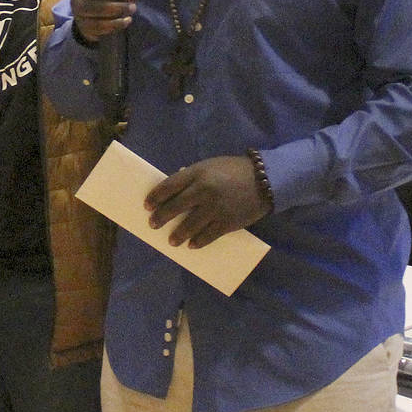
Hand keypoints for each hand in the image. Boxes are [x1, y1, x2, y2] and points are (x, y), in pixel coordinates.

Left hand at [146, 155, 267, 247]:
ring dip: (177, 234)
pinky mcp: (227, 223)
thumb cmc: (234, 170)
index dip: (155, 197)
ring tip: (172, 240)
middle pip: (175, 207)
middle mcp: (203, 190)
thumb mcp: (210, 166)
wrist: (265, 180)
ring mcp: (215, 208)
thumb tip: (173, 191)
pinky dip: (197, 242)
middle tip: (153, 224)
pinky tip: (191, 245)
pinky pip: (207, 236)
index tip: (147, 205)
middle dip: (161, 217)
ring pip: (189, 225)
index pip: (169, 186)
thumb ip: (192, 176)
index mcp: (197, 173)